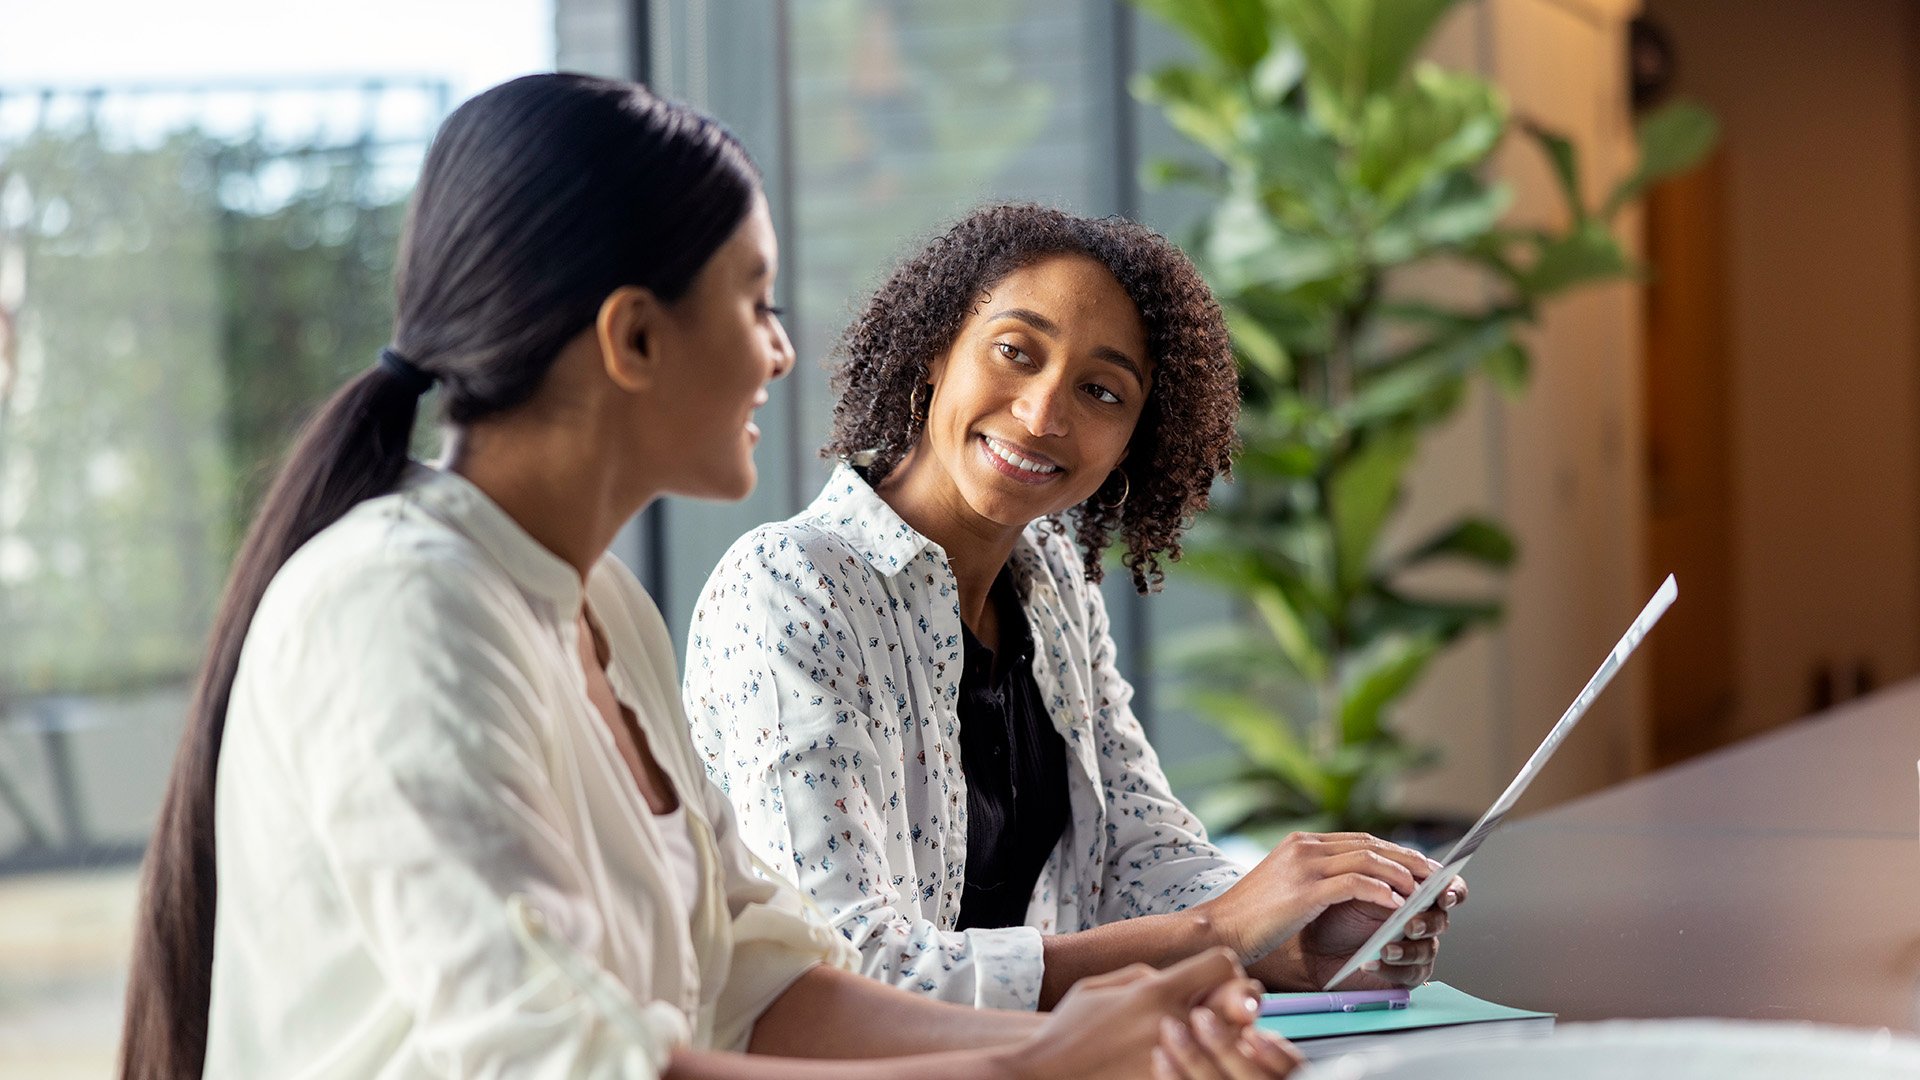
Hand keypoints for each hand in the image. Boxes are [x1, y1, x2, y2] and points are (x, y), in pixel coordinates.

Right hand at [1003, 949, 1295, 1079]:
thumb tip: (1174, 978)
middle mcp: (1172, 1023)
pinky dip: (1207, 1065)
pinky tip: (1193, 1062)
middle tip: (1225, 1009)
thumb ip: (1143, 975)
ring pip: (1233, 1041)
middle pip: (1240, 1004)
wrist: (1049, 1073)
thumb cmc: (1070, 1027)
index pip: (1224, 965)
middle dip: (1235, 1002)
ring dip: (1229, 1036)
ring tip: (1211, 1037)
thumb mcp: (1101, 986)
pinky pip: (1206, 1069)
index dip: (1222, 969)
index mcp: (1155, 991)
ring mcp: (1176, 1058)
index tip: (1211, 980)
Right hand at [1196, 832, 1436, 976]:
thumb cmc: (1252, 918)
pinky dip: (1382, 892)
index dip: (1396, 852)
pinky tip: (1398, 905)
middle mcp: (1305, 846)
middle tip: (1436, 876)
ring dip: (1402, 876)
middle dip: (1409, 860)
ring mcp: (1305, 865)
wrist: (1220, 929)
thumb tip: (1355, 885)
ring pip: (1369, 860)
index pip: (1361, 840)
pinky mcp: (1306, 890)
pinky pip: (1356, 884)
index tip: (1421, 866)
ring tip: (1424, 892)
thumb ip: (1315, 877)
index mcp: (1302, 843)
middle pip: (1371, 845)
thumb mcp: (1286, 887)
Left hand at [1286, 870, 1466, 990]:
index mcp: (1413, 892)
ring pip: (1428, 949)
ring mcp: (1412, 947)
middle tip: (1410, 924)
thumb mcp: (1351, 884)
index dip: (1453, 889)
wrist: (1310, 946)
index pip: (1447, 887)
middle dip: (1428, 921)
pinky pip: (1409, 974)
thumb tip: (1401, 872)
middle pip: (1441, 919)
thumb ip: (1377, 875)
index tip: (1443, 893)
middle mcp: (1418, 918)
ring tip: (1385, 949)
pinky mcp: (1402, 974)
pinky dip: (1391, 969)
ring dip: (1408, 950)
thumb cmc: (1331, 912)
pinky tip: (1371, 964)